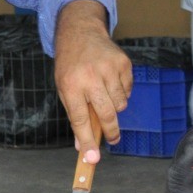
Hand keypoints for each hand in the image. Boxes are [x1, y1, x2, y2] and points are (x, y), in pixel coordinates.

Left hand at [53, 0, 133, 155]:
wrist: (81, 33)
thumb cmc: (71, 66)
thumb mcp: (64, 89)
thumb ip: (75, 116)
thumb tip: (83, 147)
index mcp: (70, 85)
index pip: (80, 119)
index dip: (87, 141)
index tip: (93, 159)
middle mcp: (90, 77)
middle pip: (106, 114)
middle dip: (111, 131)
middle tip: (113, 138)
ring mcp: (109, 69)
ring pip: (120, 104)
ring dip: (115, 107)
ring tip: (104, 95)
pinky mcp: (123, 63)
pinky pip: (127, 90)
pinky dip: (121, 92)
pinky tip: (111, 82)